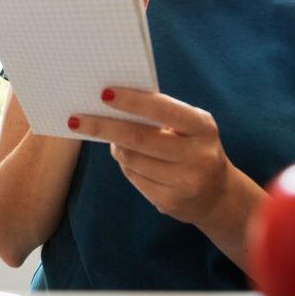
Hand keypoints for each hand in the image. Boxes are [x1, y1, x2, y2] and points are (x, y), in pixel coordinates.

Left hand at [69, 87, 229, 227]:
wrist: (218, 195)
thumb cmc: (193, 148)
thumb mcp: (187, 127)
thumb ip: (159, 115)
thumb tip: (111, 107)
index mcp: (202, 126)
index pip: (162, 109)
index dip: (132, 101)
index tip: (103, 93)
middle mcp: (197, 154)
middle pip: (139, 138)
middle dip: (104, 126)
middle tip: (76, 119)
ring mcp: (185, 181)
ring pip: (132, 160)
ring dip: (116, 148)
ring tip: (112, 139)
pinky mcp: (171, 202)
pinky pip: (134, 178)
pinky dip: (126, 166)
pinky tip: (129, 160)